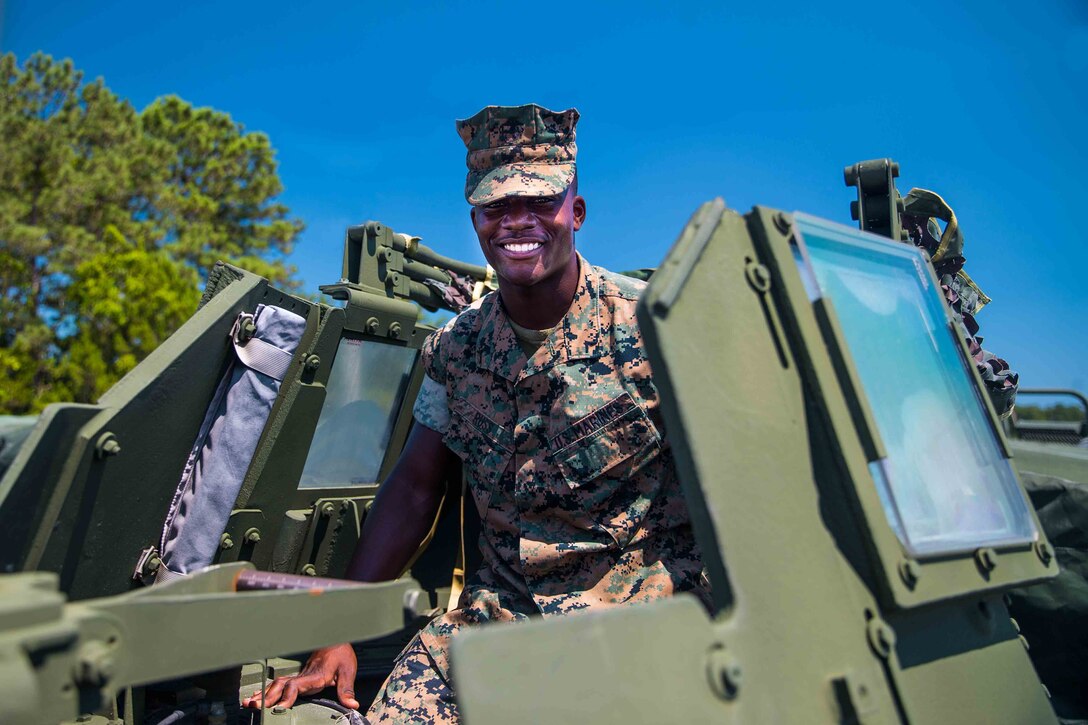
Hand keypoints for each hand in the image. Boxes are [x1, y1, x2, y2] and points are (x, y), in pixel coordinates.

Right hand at [242, 643, 358, 709]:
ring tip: (248, 702)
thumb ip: (347, 689)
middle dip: (267, 697)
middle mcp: (303, 676)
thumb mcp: (347, 670)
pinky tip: (258, 696)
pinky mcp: (298, 677)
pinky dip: (266, 690)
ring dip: (263, 694)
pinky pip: (279, 684)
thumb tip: (352, 705)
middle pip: (280, 686)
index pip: (296, 686)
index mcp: (314, 675)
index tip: (280, 708)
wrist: (336, 639)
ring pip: (276, 684)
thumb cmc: (341, 653)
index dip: (287, 696)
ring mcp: (299, 676)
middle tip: (253, 706)